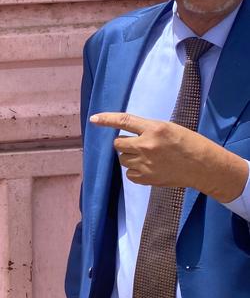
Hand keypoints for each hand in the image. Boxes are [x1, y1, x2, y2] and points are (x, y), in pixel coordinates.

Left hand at [90, 112, 248, 202]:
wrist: (203, 166)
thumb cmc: (188, 143)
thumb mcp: (168, 128)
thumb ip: (147, 129)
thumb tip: (126, 132)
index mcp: (154, 128)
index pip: (123, 121)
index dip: (106, 120)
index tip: (94, 119)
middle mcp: (147, 145)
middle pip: (118, 143)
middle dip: (124, 143)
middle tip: (137, 144)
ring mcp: (146, 163)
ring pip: (122, 159)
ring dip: (129, 156)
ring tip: (147, 156)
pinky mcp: (147, 178)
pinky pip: (129, 174)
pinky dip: (134, 170)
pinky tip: (147, 167)